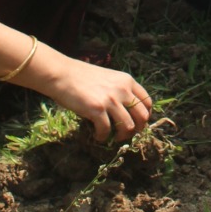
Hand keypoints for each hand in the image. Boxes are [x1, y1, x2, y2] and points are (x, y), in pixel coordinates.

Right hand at [38, 52, 152, 140]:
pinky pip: (107, 131)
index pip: (147, 102)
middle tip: (125, 134)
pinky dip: (102, 137)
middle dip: (136, 129)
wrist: (63, 74)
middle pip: (142, 117)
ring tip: (112, 137)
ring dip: (121, 136)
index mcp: (127, 81)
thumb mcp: (108, 78)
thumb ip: (120, 90)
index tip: (136, 123)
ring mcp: (111, 99)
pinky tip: (97, 136)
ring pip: (128, 127)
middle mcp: (123, 89)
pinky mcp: (97, 109)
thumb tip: (127, 112)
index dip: (144, 116)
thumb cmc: (82, 77)